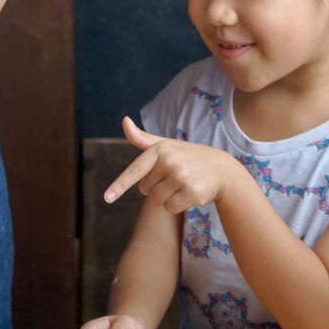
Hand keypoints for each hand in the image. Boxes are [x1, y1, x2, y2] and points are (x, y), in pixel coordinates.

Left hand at [104, 117, 236, 212]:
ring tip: (181, 185)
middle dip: (156, 187)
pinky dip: (176, 205)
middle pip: (145, 190)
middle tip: (174, 177)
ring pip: (156, 201)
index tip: (107, 198)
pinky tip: (189, 194)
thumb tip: (124, 120)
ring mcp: (182, 177)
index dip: (119, 185)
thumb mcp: (166, 145)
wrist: (221, 169)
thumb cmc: (187, 157)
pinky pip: (170, 208)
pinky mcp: (192, 193)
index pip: (135, 170)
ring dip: (165, 198)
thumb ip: (142, 138)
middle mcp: (170, 162)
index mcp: (160, 149)